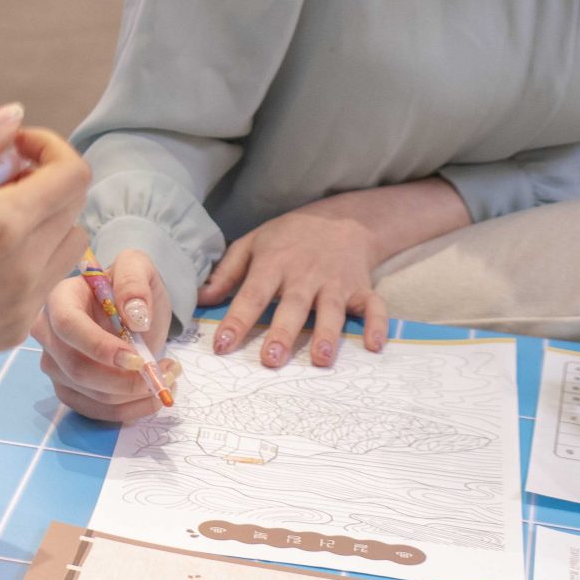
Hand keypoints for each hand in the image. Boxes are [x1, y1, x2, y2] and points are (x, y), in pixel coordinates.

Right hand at [0, 106, 89, 423]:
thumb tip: (12, 118)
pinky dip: (29, 259)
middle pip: (73, 205)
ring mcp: (26, 303)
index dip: (47, 149)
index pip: (72, 173)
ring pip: (67, 243)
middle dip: (44, 181)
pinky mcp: (16, 329)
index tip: (9, 150)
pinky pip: (45, 280)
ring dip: (44, 220)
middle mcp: (27, 266)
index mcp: (4, 225)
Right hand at [32, 252, 179, 422]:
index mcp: (59, 299)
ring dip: (135, 396)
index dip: (99, 347)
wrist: (132, 311)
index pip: (68, 326)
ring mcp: (55, 366)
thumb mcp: (138, 267)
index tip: (138, 359)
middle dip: (125, 380)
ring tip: (168, 376)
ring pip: (91, 396)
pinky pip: (98, 412)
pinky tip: (153, 394)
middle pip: (76, 369)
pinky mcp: (69, 390)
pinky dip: (131, 410)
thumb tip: (135, 317)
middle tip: (164, 372)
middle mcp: (49, 334)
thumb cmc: (130, 287)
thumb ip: (134, 280)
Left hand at [203, 198, 390, 367]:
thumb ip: (227, 273)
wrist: (340, 218)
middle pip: (292, 306)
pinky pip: (374, 307)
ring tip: (320, 360)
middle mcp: (304, 275)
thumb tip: (201, 300)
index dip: (236, 320)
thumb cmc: (288, 237)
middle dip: (282, 333)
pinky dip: (378, 325)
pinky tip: (375, 346)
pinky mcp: (361, 288)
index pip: (251, 294)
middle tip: (271, 360)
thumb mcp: (252, 244)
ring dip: (327, 335)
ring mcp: (336, 282)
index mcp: (274, 264)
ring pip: (331, 310)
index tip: (221, 345)